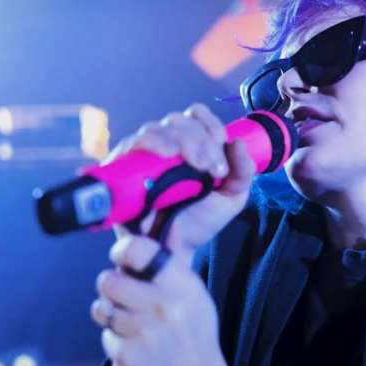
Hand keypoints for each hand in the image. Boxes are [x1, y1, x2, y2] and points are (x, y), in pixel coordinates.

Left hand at [91, 233, 245, 365]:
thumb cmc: (195, 338)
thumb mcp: (194, 297)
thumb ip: (169, 269)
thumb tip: (147, 231)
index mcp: (182, 285)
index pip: (139, 249)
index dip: (122, 250)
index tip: (122, 258)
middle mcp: (162, 305)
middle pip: (109, 280)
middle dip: (110, 287)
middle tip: (121, 295)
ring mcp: (144, 331)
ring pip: (102, 308)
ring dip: (110, 315)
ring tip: (129, 322)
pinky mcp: (128, 355)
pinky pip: (105, 335)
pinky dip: (114, 340)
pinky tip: (133, 345)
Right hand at [104, 103, 255, 255]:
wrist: (177, 250)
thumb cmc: (200, 220)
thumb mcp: (232, 196)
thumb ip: (243, 170)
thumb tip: (237, 141)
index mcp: (190, 144)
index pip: (196, 116)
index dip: (211, 125)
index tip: (222, 147)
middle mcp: (165, 145)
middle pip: (177, 121)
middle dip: (200, 140)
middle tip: (212, 169)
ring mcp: (143, 156)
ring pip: (156, 128)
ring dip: (180, 141)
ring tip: (195, 166)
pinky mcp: (123, 169)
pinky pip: (131, 144)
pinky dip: (150, 143)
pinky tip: (166, 155)